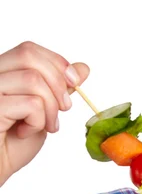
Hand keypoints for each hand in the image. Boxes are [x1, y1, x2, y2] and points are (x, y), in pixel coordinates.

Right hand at [0, 41, 89, 186]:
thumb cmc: (12, 144)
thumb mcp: (43, 111)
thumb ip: (58, 88)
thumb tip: (82, 68)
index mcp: (2, 73)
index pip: (29, 49)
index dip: (57, 63)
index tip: (73, 83)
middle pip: (29, 55)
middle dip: (58, 82)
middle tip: (64, 108)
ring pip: (33, 79)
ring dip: (50, 107)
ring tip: (46, 126)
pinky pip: (30, 103)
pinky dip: (38, 121)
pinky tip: (25, 132)